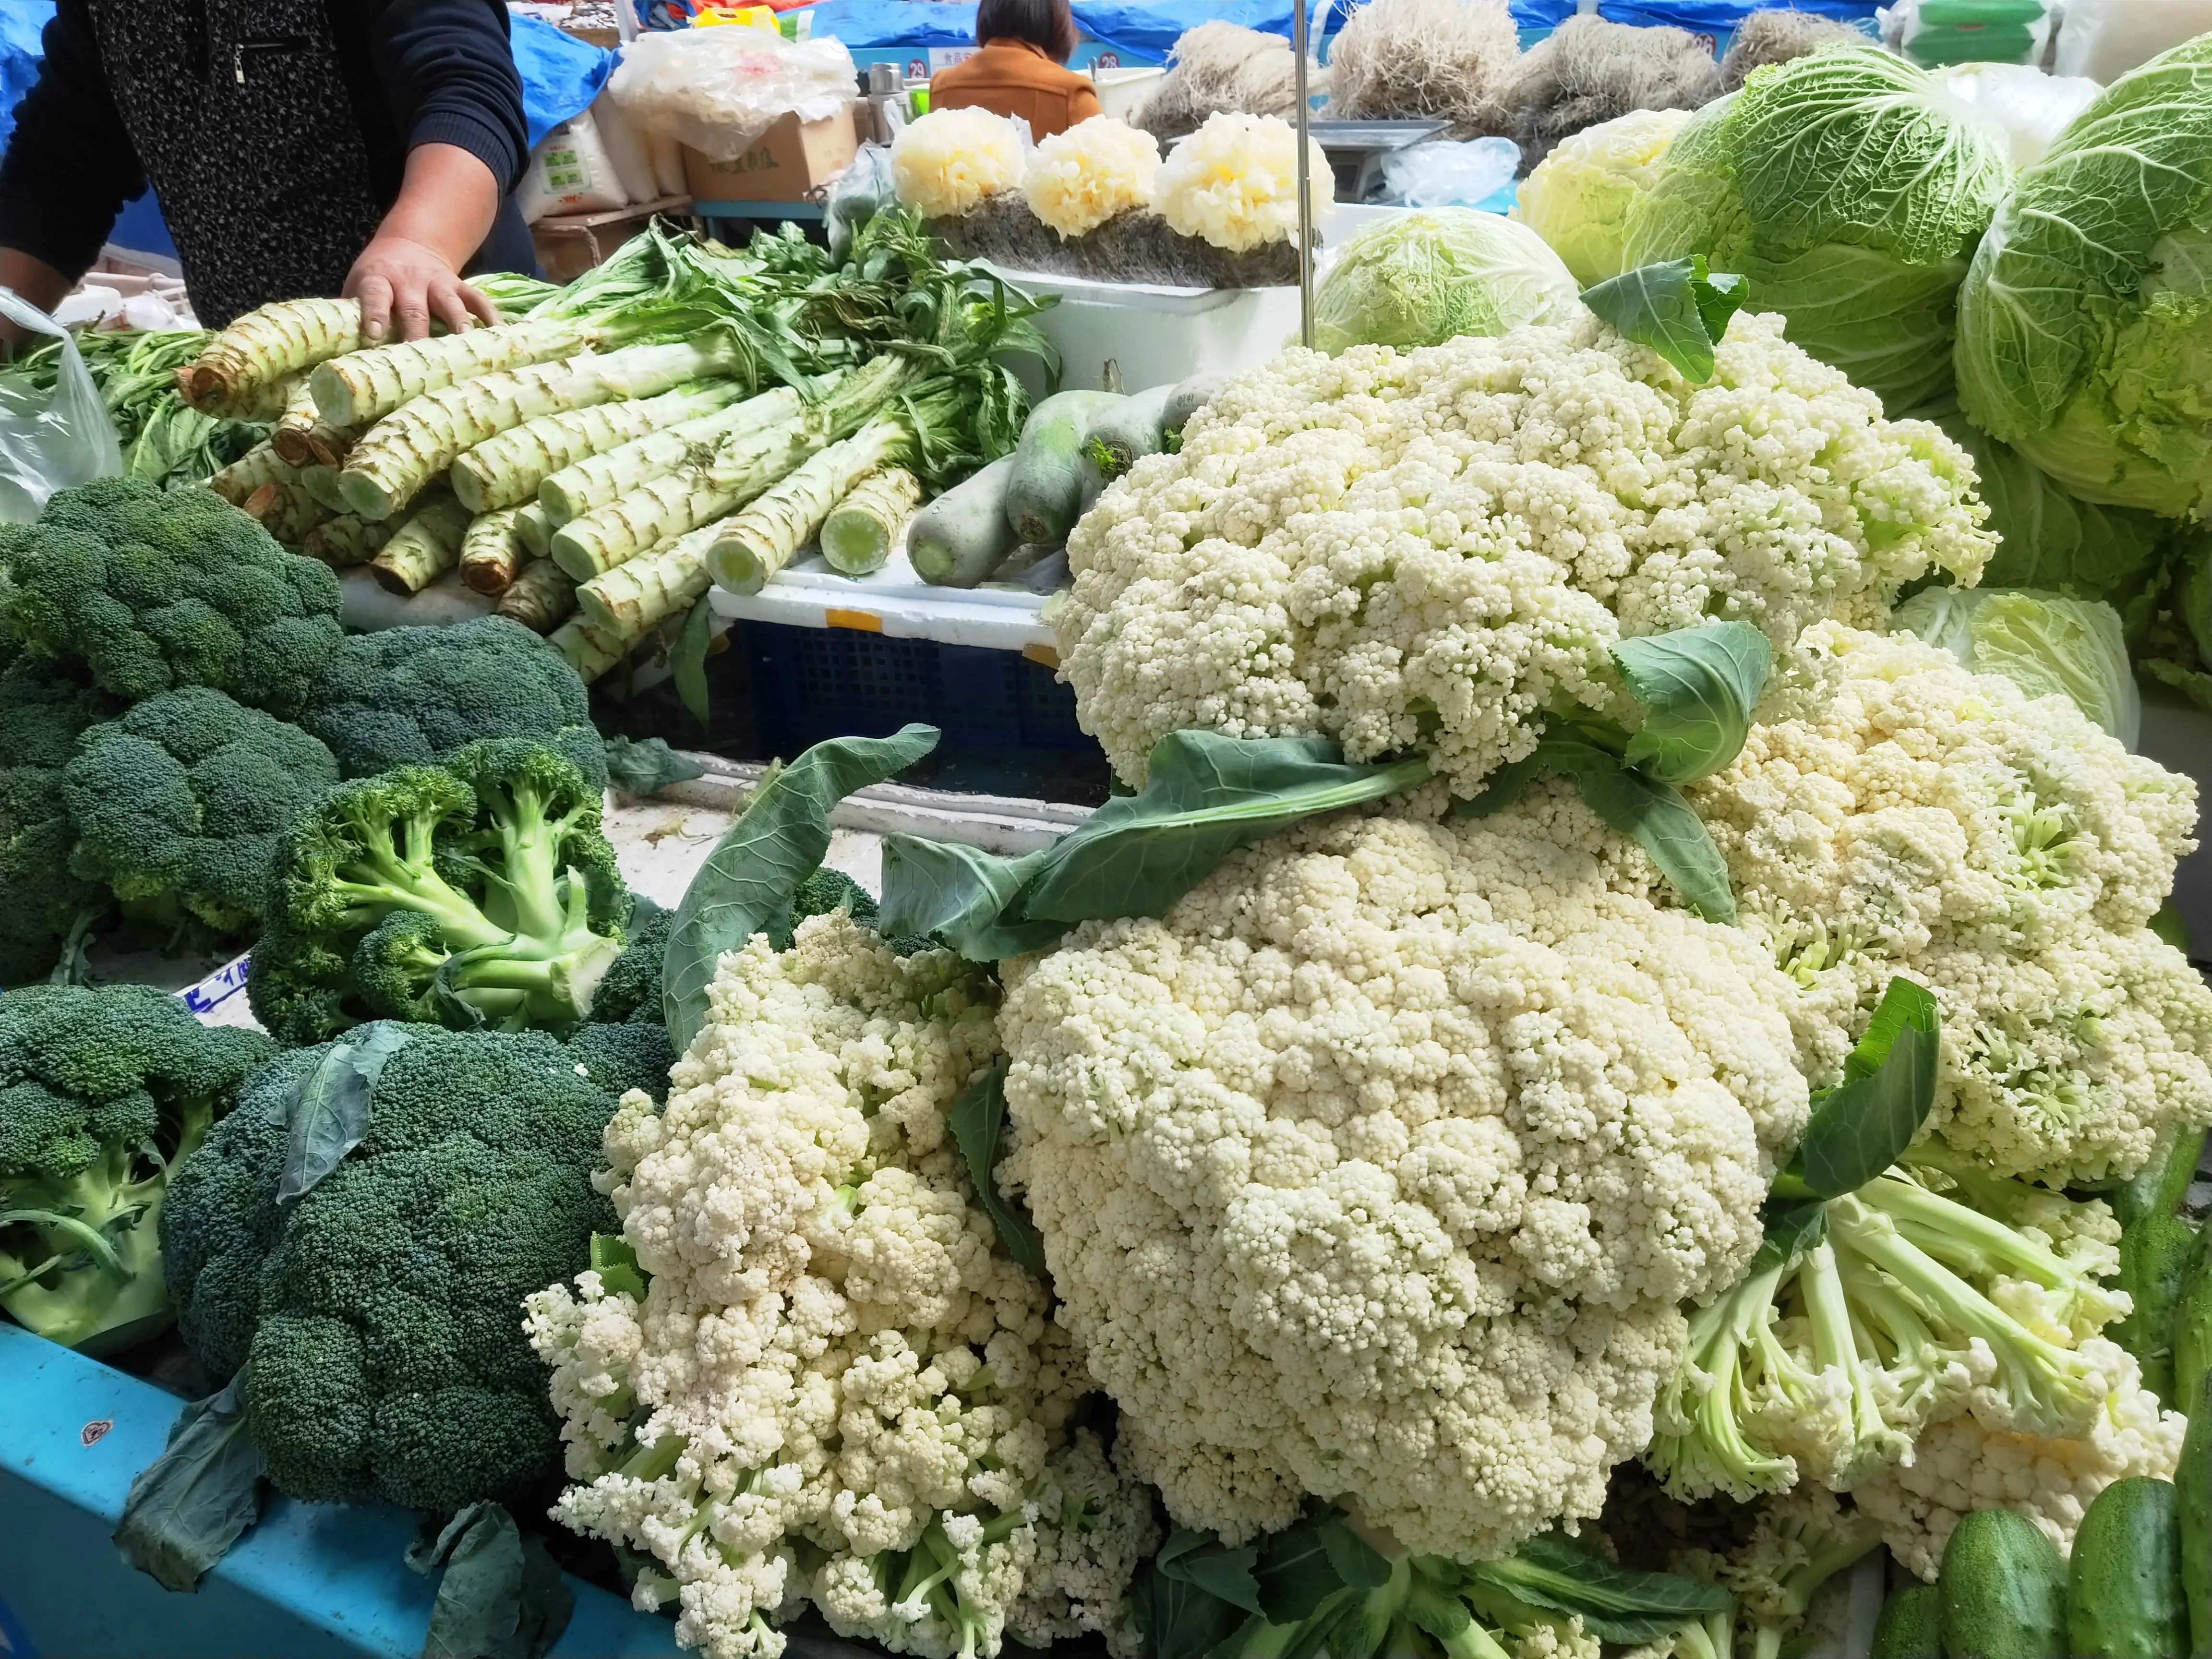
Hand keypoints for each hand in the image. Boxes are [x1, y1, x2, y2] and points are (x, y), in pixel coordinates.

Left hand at [342, 233, 498, 342]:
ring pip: (450, 304)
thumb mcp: (359, 286)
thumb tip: (341, 354)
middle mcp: (409, 280)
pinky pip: (478, 300)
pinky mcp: (460, 286)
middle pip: (415, 308)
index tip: (376, 336)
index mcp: (379, 279)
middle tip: (421, 357)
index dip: (375, 314)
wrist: (410, 245)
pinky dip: (490, 317)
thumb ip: (352, 313)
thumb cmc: (378, 278)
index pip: (375, 295)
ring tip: (467, 344)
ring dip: (459, 323)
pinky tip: (500, 333)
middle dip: (418, 332)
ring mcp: (438, 283)